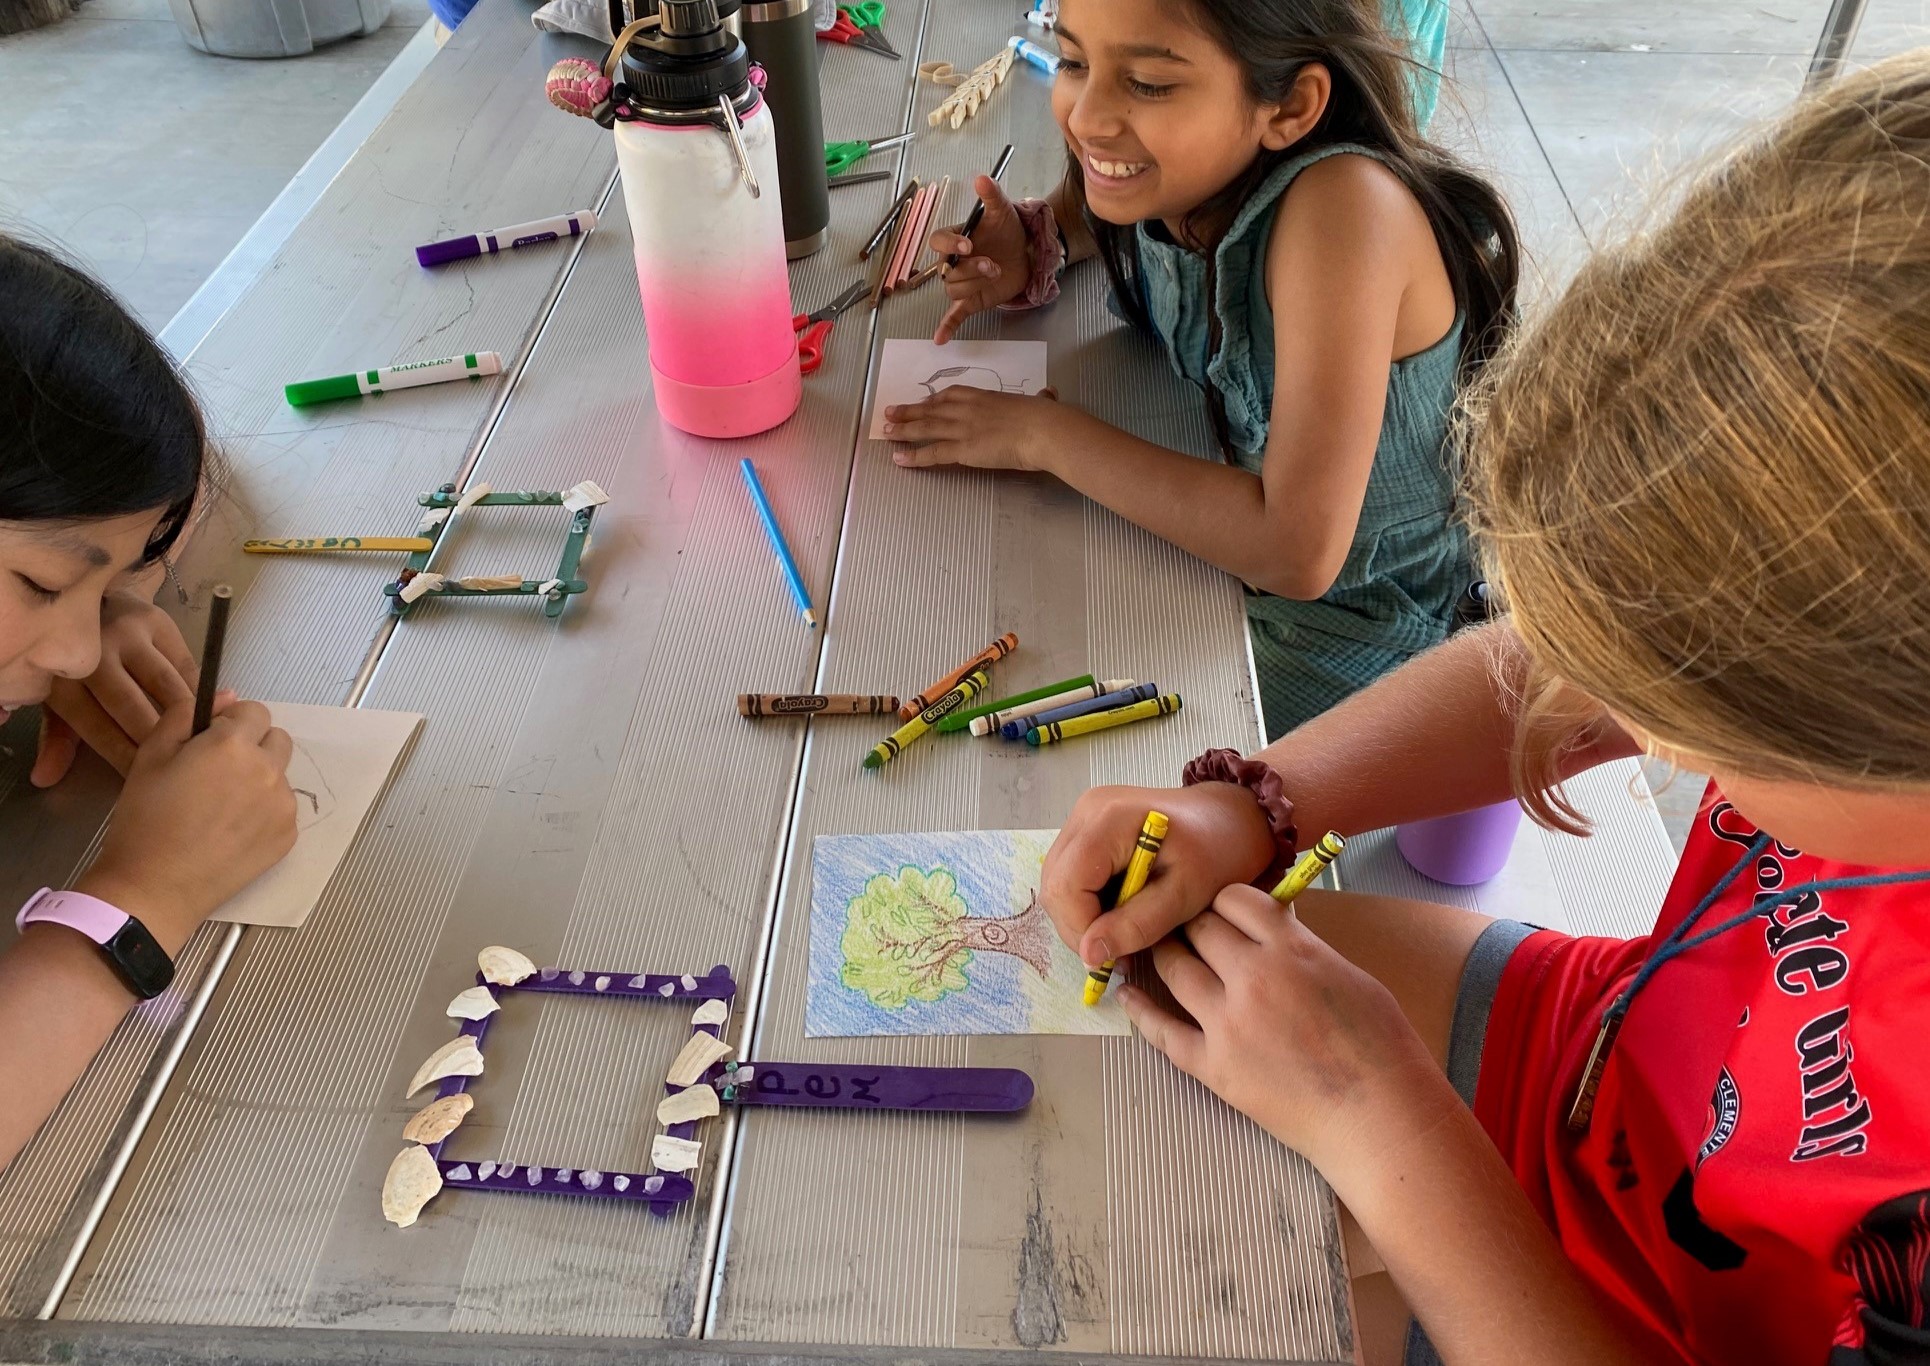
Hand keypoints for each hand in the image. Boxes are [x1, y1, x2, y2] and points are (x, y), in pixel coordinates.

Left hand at [34, 593, 230, 786]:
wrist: (91, 599)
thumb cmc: (74, 661)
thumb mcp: (58, 697)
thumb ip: (57, 739)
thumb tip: (44, 778)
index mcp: (64, 679)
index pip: (100, 728)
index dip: (126, 756)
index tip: (148, 778)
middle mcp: (95, 653)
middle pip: (136, 708)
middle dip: (162, 742)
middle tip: (183, 767)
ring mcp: (129, 635)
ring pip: (169, 688)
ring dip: (189, 719)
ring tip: (203, 743)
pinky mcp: (160, 624)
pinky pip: (187, 667)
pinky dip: (199, 692)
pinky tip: (208, 712)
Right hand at [79, 696, 296, 951]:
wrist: (155, 887)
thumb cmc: (145, 819)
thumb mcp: (150, 756)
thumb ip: (186, 717)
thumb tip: (226, 695)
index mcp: (233, 745)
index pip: (255, 711)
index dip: (231, 721)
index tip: (210, 740)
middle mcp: (268, 770)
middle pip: (277, 739)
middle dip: (253, 745)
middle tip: (217, 771)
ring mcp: (283, 805)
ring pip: (280, 775)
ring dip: (260, 778)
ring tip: (221, 805)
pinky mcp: (289, 836)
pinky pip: (283, 808)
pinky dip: (264, 811)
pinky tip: (231, 829)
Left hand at [883, 386, 1070, 472]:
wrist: (1041, 429)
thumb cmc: (1045, 417)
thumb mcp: (1040, 402)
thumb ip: (1040, 399)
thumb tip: (1049, 394)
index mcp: (985, 396)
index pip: (952, 395)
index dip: (933, 400)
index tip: (922, 402)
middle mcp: (967, 409)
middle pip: (931, 409)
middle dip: (908, 411)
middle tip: (890, 412)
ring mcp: (962, 428)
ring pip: (925, 428)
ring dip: (903, 430)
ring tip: (885, 432)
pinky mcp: (962, 449)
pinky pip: (932, 453)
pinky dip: (913, 456)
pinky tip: (899, 459)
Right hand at [929, 176, 1030, 344]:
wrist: (1023, 253)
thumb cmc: (1007, 230)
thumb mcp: (1002, 210)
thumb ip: (991, 195)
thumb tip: (982, 178)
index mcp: (954, 239)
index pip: (938, 241)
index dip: (950, 244)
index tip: (968, 244)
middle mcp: (953, 262)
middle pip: (949, 271)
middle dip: (972, 269)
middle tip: (993, 264)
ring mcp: (961, 283)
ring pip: (955, 290)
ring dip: (975, 285)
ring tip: (995, 274)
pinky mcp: (971, 301)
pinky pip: (954, 315)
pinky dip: (947, 327)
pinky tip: (941, 339)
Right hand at [1041, 782, 1274, 966]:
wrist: (1230, 818)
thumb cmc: (1218, 852)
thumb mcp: (1186, 895)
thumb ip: (1137, 924)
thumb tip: (1090, 954)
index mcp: (1109, 819)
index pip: (1066, 886)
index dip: (1081, 929)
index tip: (1114, 956)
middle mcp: (1085, 812)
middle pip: (1055, 885)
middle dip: (1081, 928)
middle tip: (1121, 952)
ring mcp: (1082, 816)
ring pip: (1058, 883)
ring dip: (1084, 918)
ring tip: (1123, 934)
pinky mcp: (1086, 828)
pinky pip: (1070, 875)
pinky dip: (1088, 903)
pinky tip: (1120, 911)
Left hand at [1123, 886, 1445, 1170]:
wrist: (1379, 1119)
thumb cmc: (1381, 1047)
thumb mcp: (1348, 974)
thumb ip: (1301, 947)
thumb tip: (1268, 930)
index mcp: (1290, 949)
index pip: (1233, 898)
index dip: (1224, 900)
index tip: (1221, 908)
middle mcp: (1251, 978)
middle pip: (1198, 928)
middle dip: (1191, 923)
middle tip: (1184, 925)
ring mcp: (1226, 1024)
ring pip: (1173, 969)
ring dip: (1163, 954)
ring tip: (1153, 948)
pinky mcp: (1213, 1067)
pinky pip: (1161, 1033)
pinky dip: (1139, 1010)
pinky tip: (1127, 995)